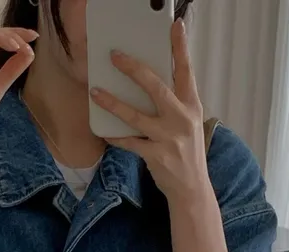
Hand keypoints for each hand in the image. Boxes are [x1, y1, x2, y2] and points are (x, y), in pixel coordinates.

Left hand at [90, 20, 206, 204]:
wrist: (192, 188)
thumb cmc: (187, 153)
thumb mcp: (188, 124)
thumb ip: (174, 104)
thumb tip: (148, 84)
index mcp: (191, 106)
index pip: (186, 71)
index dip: (180, 48)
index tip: (175, 26)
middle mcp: (182, 119)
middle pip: (156, 87)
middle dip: (134, 69)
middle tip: (115, 56)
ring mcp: (169, 138)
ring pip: (135, 116)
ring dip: (113, 103)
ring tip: (96, 92)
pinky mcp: (156, 156)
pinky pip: (129, 142)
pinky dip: (115, 136)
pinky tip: (103, 129)